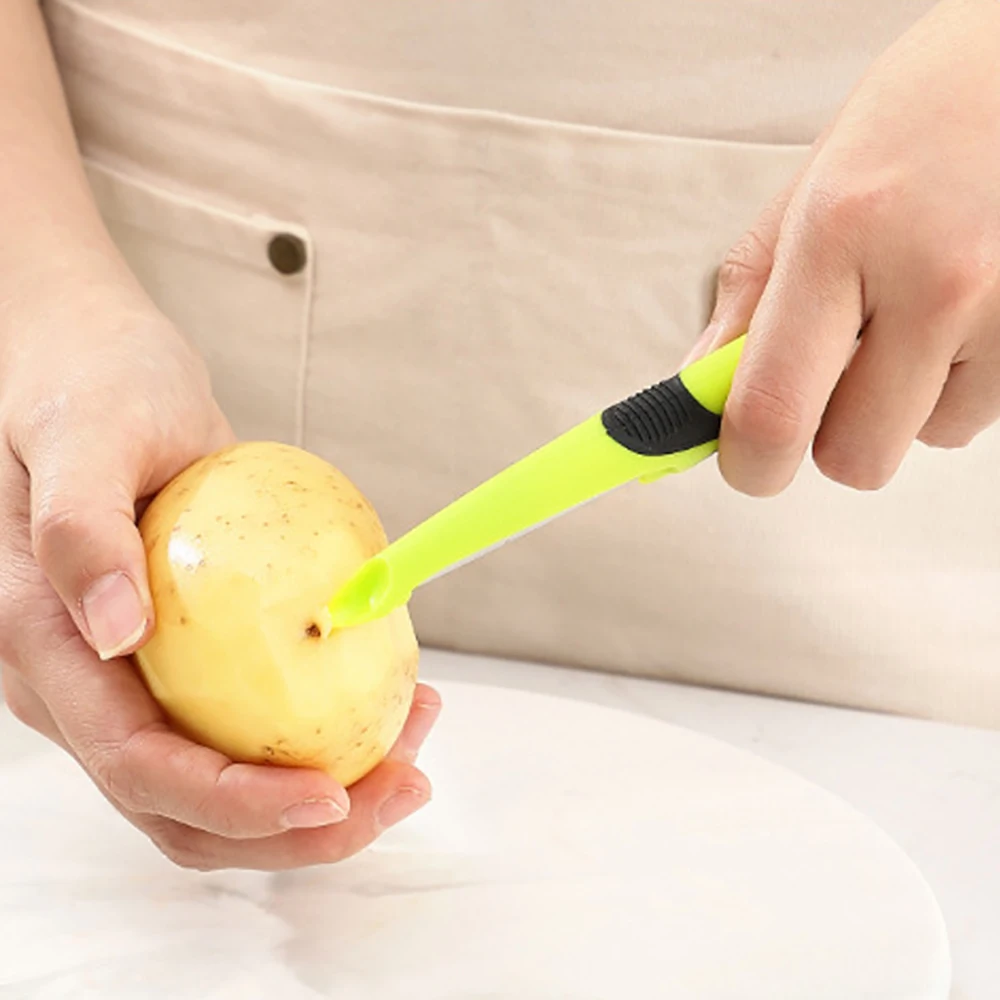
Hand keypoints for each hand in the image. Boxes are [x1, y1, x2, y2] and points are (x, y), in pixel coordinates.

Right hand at [0, 270, 438, 869]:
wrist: (98, 369)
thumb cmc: (91, 389)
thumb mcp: (88, 437)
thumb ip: (81, 531)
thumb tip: (116, 630)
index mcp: (46, 648)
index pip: (137, 765)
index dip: (235, 802)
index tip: (331, 797)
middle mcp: (86, 687)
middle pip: (185, 806)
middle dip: (296, 828)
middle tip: (404, 785)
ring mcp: (135, 681)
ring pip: (222, 780)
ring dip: (319, 794)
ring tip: (412, 746)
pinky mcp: (184, 660)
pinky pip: (247, 724)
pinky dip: (316, 733)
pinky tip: (385, 695)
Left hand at [685, 0, 999, 495]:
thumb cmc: (913, 122)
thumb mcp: (807, 192)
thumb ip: (748, 301)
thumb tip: (698, 393)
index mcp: (840, 234)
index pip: (773, 412)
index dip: (749, 465)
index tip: (745, 461)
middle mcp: (934, 278)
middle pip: (853, 458)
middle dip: (831, 433)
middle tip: (837, 366)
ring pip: (925, 439)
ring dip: (904, 401)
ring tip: (915, 308)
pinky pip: (977, 414)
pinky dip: (956, 383)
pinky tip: (960, 310)